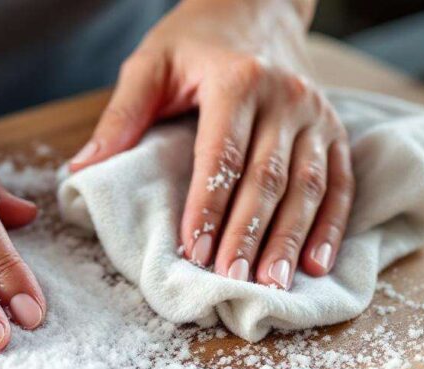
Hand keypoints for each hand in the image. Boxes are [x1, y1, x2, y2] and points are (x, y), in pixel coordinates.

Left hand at [70, 0, 353, 288]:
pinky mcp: (334, 130)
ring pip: (308, 186)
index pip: (223, 156)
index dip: (208, 207)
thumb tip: (82, 168)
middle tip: (232, 281)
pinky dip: (331, 226)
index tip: (193, 252)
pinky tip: (316, 264)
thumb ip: (122, 115)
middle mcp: (285, 98)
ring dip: (290, 239)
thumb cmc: (196, 40)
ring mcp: (315, 116)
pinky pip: (340, 183)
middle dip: (248, 235)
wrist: (258, 4)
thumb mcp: (151, 63)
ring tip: (273, 285)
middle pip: (268, 178)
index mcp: (238, 81)